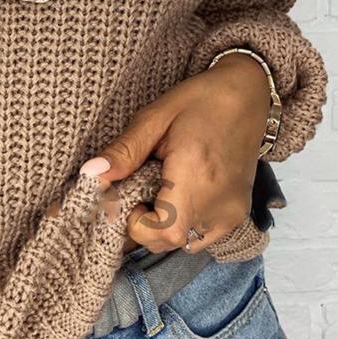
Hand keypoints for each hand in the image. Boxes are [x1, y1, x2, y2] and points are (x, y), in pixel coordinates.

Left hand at [80, 53, 271, 252]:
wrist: (248, 96)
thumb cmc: (199, 101)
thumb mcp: (154, 117)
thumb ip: (124, 151)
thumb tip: (89, 175)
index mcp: (197, 176)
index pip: (162, 231)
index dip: (134, 222)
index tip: (125, 194)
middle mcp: (219, 203)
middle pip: (167, 242)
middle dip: (142, 223)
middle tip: (137, 187)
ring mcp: (232, 213)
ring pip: (182, 243)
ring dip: (161, 225)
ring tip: (159, 188)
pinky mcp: (237, 215)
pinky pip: (200, 237)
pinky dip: (182, 225)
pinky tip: (177, 196)